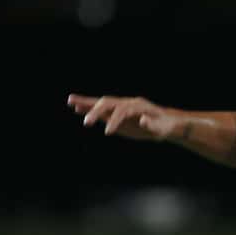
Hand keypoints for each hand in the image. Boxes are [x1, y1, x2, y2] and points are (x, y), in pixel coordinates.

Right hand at [66, 94, 182, 140]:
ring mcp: (120, 107)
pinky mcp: (117, 113)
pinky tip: (77, 109)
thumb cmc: (164, 126)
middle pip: (108, 103)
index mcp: (137, 106)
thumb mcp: (160, 128)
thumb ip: (150, 125)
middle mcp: (127, 103)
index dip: (115, 121)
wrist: (166, 123)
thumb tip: (142, 120)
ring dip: (86, 103)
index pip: (122, 111)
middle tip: (85, 122)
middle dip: (96, 111)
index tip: (108, 133)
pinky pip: (102, 110)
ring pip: (102, 103)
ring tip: (70, 101)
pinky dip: (89, 108)